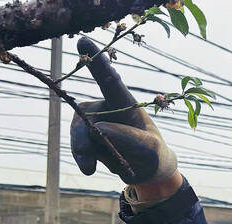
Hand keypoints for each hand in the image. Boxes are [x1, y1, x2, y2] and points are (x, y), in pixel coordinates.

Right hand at [70, 37, 178, 187]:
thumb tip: (99, 126)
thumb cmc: (153, 154)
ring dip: (82, 149)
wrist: (147, 173)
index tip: (83, 41)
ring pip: (78, 130)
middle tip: (87, 159)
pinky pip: (78, 144)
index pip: (109, 79)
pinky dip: (81, 157)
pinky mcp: (89, 138)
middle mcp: (106, 107)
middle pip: (84, 113)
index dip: (96, 60)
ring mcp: (95, 122)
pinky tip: (90, 169)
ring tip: (90, 168)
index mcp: (125, 103)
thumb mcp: (150, 148)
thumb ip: (129, 137)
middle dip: (82, 135)